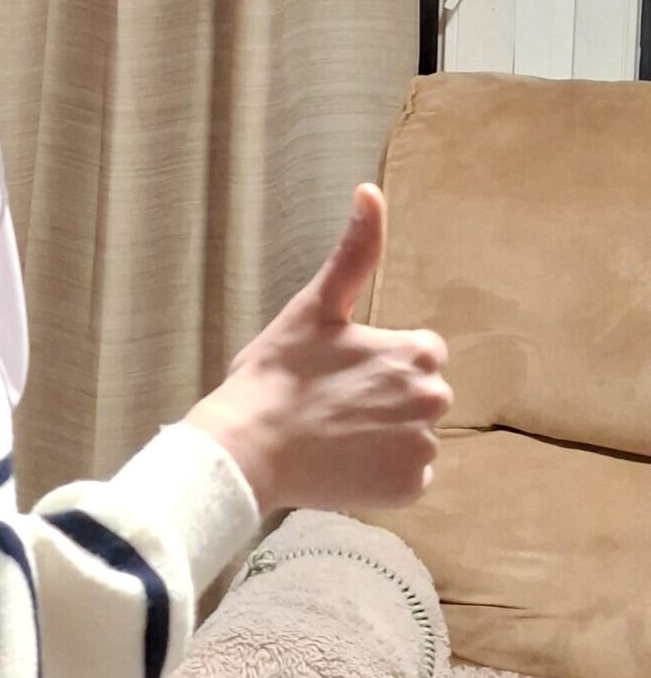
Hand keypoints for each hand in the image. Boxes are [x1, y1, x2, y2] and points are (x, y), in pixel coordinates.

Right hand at [184, 184, 452, 513]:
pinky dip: (380, 477)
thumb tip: (371, 189)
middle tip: (329, 408)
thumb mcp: (315, 306)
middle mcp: (433, 398)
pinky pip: (407, 479)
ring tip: (331, 439)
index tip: (335, 375)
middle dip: (383, 401)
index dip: (374, 364)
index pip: (417, 355)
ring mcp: (423, 447)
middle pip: (417, 397)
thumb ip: (355, 251)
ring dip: (381, 439)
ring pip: (411, 437)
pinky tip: (342, 466)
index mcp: (417, 351)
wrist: (245, 450)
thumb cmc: (273, 376)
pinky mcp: (409, 489)